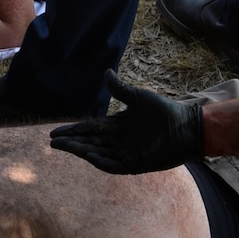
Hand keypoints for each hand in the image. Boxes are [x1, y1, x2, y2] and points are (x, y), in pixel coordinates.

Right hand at [50, 70, 204, 174]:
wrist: (186, 126)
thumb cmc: (164, 111)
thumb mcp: (138, 97)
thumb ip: (120, 89)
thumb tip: (105, 72)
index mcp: (116, 126)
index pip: (89, 129)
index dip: (73, 130)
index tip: (54, 132)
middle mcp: (118, 141)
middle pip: (89, 142)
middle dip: (71, 142)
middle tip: (52, 142)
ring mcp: (126, 153)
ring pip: (97, 153)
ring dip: (81, 150)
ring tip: (64, 146)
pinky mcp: (135, 164)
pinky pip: (113, 165)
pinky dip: (100, 161)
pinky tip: (88, 155)